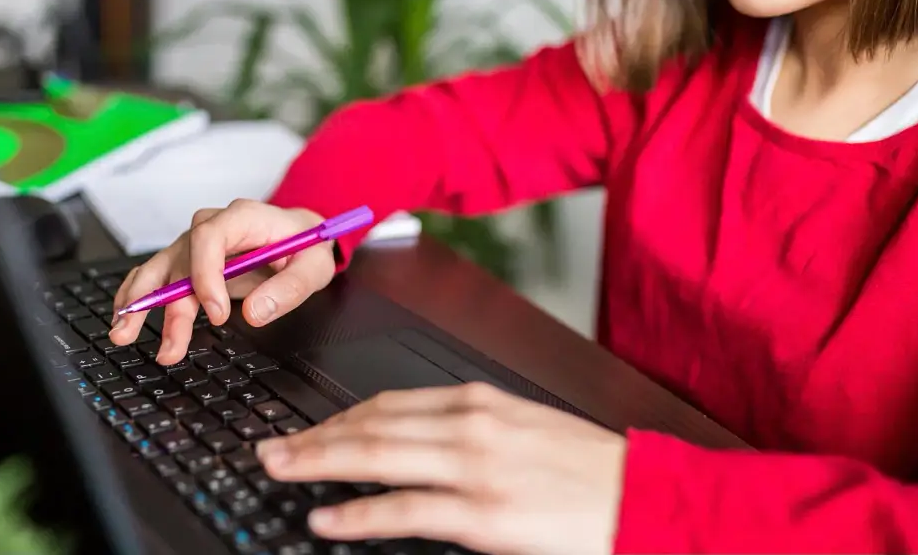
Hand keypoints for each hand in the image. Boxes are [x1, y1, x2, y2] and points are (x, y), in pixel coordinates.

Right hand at [110, 199, 335, 364]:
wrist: (299, 235)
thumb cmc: (306, 246)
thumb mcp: (314, 266)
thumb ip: (289, 289)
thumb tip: (255, 313)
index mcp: (242, 218)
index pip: (210, 239)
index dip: (206, 276)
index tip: (217, 314)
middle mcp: (211, 226)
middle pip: (180, 261)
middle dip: (168, 305)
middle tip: (167, 344)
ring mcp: (194, 243)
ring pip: (160, 270)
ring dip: (140, 302)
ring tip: (124, 333)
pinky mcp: (187, 260)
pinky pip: (155, 273)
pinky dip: (137, 294)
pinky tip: (124, 317)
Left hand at [255, 382, 627, 554]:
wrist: (647, 497)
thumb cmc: (589, 471)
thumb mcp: (524, 431)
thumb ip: (470, 430)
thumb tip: (416, 444)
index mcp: (479, 401)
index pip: (388, 403)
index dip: (337, 417)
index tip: (306, 428)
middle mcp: (470, 424)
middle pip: (370, 424)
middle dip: (313, 437)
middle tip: (271, 448)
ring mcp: (475, 468)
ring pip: (376, 456)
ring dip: (318, 463)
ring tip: (280, 470)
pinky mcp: (484, 514)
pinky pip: (405, 511)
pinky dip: (358, 513)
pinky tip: (327, 517)